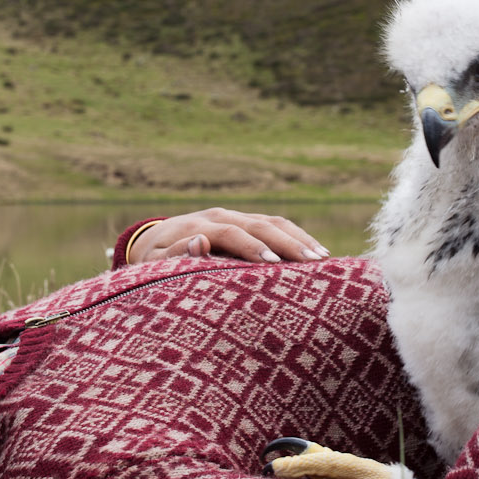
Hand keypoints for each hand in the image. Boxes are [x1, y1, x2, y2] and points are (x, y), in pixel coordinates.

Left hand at [127, 208, 329, 264]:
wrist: (154, 241)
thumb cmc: (155, 261)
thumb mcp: (155, 261)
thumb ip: (177, 254)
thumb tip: (200, 242)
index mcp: (198, 225)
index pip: (230, 233)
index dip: (250, 247)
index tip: (272, 263)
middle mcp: (220, 215)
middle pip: (259, 223)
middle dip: (287, 242)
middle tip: (311, 263)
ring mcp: (235, 216)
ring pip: (273, 221)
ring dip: (299, 238)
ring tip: (323, 259)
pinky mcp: (245, 222)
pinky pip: (275, 225)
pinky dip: (297, 236)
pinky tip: (317, 252)